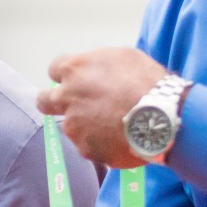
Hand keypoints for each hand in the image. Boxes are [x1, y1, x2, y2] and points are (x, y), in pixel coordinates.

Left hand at [36, 47, 168, 168]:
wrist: (162, 117)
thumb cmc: (147, 81)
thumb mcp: (122, 57)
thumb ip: (98, 65)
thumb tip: (93, 72)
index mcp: (74, 70)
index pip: (54, 69)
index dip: (66, 76)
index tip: (77, 80)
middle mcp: (66, 98)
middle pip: (44, 101)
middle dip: (54, 102)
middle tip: (75, 105)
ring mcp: (73, 126)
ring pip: (71, 126)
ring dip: (86, 125)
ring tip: (114, 125)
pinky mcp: (85, 149)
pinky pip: (89, 146)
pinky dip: (100, 143)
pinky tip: (120, 139)